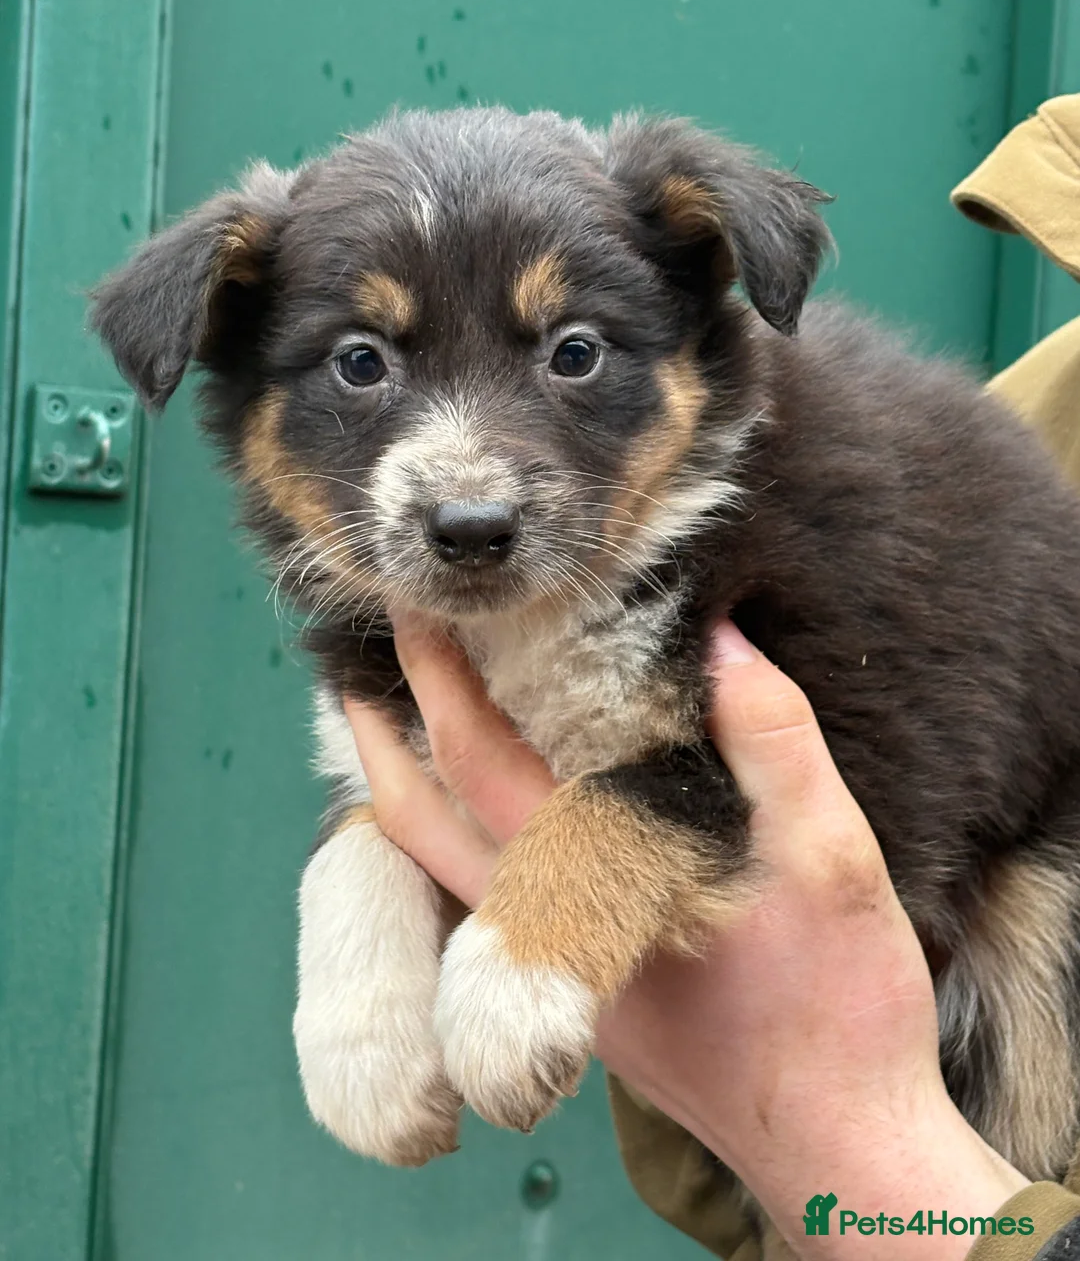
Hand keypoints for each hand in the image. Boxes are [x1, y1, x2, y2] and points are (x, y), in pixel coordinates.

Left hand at [346, 618, 1026, 1258]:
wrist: (840, 1151)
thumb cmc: (840, 1011)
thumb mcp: (835, 859)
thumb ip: (774, 742)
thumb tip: (719, 639)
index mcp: (592, 885)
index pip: (481, 763)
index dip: (436, 681)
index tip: (413, 613)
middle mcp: (546, 935)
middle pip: (422, 823)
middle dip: (384, 734)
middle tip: (358, 658)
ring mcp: (552, 976)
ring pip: (440, 871)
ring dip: (403, 790)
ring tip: (388, 722)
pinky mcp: (575, 1001)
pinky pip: (479, 902)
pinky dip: (452, 836)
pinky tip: (480, 807)